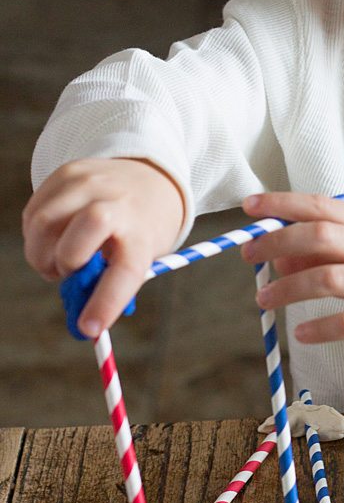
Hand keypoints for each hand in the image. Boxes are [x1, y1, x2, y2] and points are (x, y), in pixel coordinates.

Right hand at [22, 158, 184, 337]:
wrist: (150, 178)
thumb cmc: (142, 229)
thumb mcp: (141, 256)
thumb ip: (110, 283)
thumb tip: (82, 321)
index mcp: (142, 232)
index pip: (124, 272)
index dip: (105, 302)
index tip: (89, 328)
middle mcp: (117, 203)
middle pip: (74, 243)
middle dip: (63, 268)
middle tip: (67, 274)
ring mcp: (90, 183)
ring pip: (42, 226)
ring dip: (41, 254)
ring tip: (59, 257)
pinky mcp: (67, 173)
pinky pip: (34, 213)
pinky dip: (36, 235)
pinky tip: (55, 237)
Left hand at [240, 191, 343, 360]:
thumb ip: (326, 252)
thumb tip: (279, 253)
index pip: (322, 206)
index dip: (283, 204)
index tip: (250, 207)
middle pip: (321, 236)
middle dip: (278, 242)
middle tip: (249, 256)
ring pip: (330, 277)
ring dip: (289, 288)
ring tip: (264, 299)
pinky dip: (320, 328)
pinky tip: (301, 335)